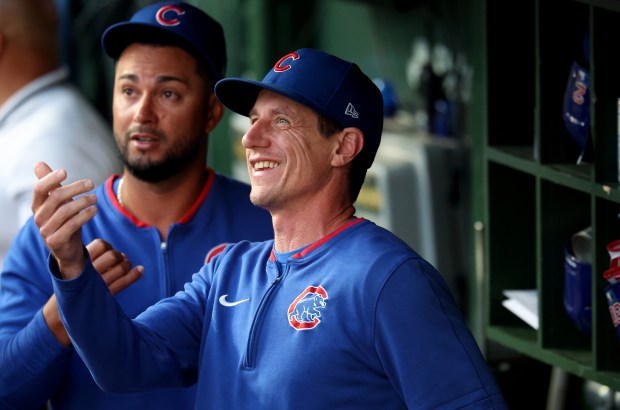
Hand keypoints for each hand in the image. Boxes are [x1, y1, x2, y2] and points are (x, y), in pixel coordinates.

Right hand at [32, 162, 95, 277]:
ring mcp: (45, 230)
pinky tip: (94, 210)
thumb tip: (39, 163)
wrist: (68, 249)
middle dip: (75, 188)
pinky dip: (84, 215)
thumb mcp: (58, 203)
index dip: (50, 179)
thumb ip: (51, 185)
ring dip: (83, 201)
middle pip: (56, 197)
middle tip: (91, 184)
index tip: (65, 171)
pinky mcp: (56, 241)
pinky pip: (72, 225)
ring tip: (95, 198)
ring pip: (66, 211)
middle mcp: (38, 217)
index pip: (39, 189)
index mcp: (37, 206)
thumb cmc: (64, 221)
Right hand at [43, 240, 143, 345]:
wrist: (58, 316)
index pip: (100, 245)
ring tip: (126, 265)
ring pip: (120, 268)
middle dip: (118, 256)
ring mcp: (97, 285)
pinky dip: (134, 275)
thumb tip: (119, 253)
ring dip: (127, 264)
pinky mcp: (105, 297)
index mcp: (78, 262)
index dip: (107, 246)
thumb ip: (89, 259)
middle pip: (112, 255)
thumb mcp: (71, 269)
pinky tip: (140, 270)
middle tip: (117, 259)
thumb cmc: (68, 288)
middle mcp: (88, 272)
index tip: (107, 251)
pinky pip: (123, 283)